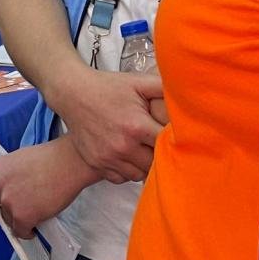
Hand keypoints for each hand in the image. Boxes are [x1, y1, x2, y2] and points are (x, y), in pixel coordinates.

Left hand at [0, 142, 94, 237]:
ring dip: (18, 220)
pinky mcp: (22, 216)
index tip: (3, 202)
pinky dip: (27, 232)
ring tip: (34, 213)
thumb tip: (12, 192)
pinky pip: (20, 232)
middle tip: (5, 218)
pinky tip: (34, 227)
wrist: (71, 161)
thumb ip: (11, 176)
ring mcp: (9, 201)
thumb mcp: (22, 160)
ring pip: (7, 221)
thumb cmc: (54, 158)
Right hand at [53, 67, 164, 182]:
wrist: (73, 94)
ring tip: (143, 150)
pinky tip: (128, 156)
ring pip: (139, 174)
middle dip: (159, 155)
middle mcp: (122, 146)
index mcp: (136, 126)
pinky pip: (121, 178)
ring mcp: (108, 157)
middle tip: (158, 144)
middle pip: (154, 164)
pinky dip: (127, 170)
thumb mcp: (137, 82)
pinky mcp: (97, 163)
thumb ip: (162, 88)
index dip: (173, 142)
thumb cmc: (108, 87)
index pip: (166, 145)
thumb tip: (185, 94)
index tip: (175, 137)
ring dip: (144, 165)